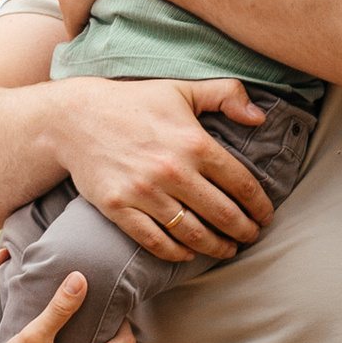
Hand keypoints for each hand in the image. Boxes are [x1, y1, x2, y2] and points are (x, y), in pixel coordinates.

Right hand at [52, 76, 271, 262]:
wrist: (75, 117)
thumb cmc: (134, 102)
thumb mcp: (182, 89)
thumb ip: (226, 94)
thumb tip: (260, 116)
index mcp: (195, 143)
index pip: (241, 184)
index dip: (260, 205)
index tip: (266, 216)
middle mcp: (173, 171)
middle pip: (223, 214)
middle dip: (244, 231)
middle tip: (251, 236)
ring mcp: (144, 192)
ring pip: (193, 233)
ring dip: (216, 247)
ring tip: (227, 249)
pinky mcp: (118, 207)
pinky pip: (155, 240)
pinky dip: (176, 252)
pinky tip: (188, 253)